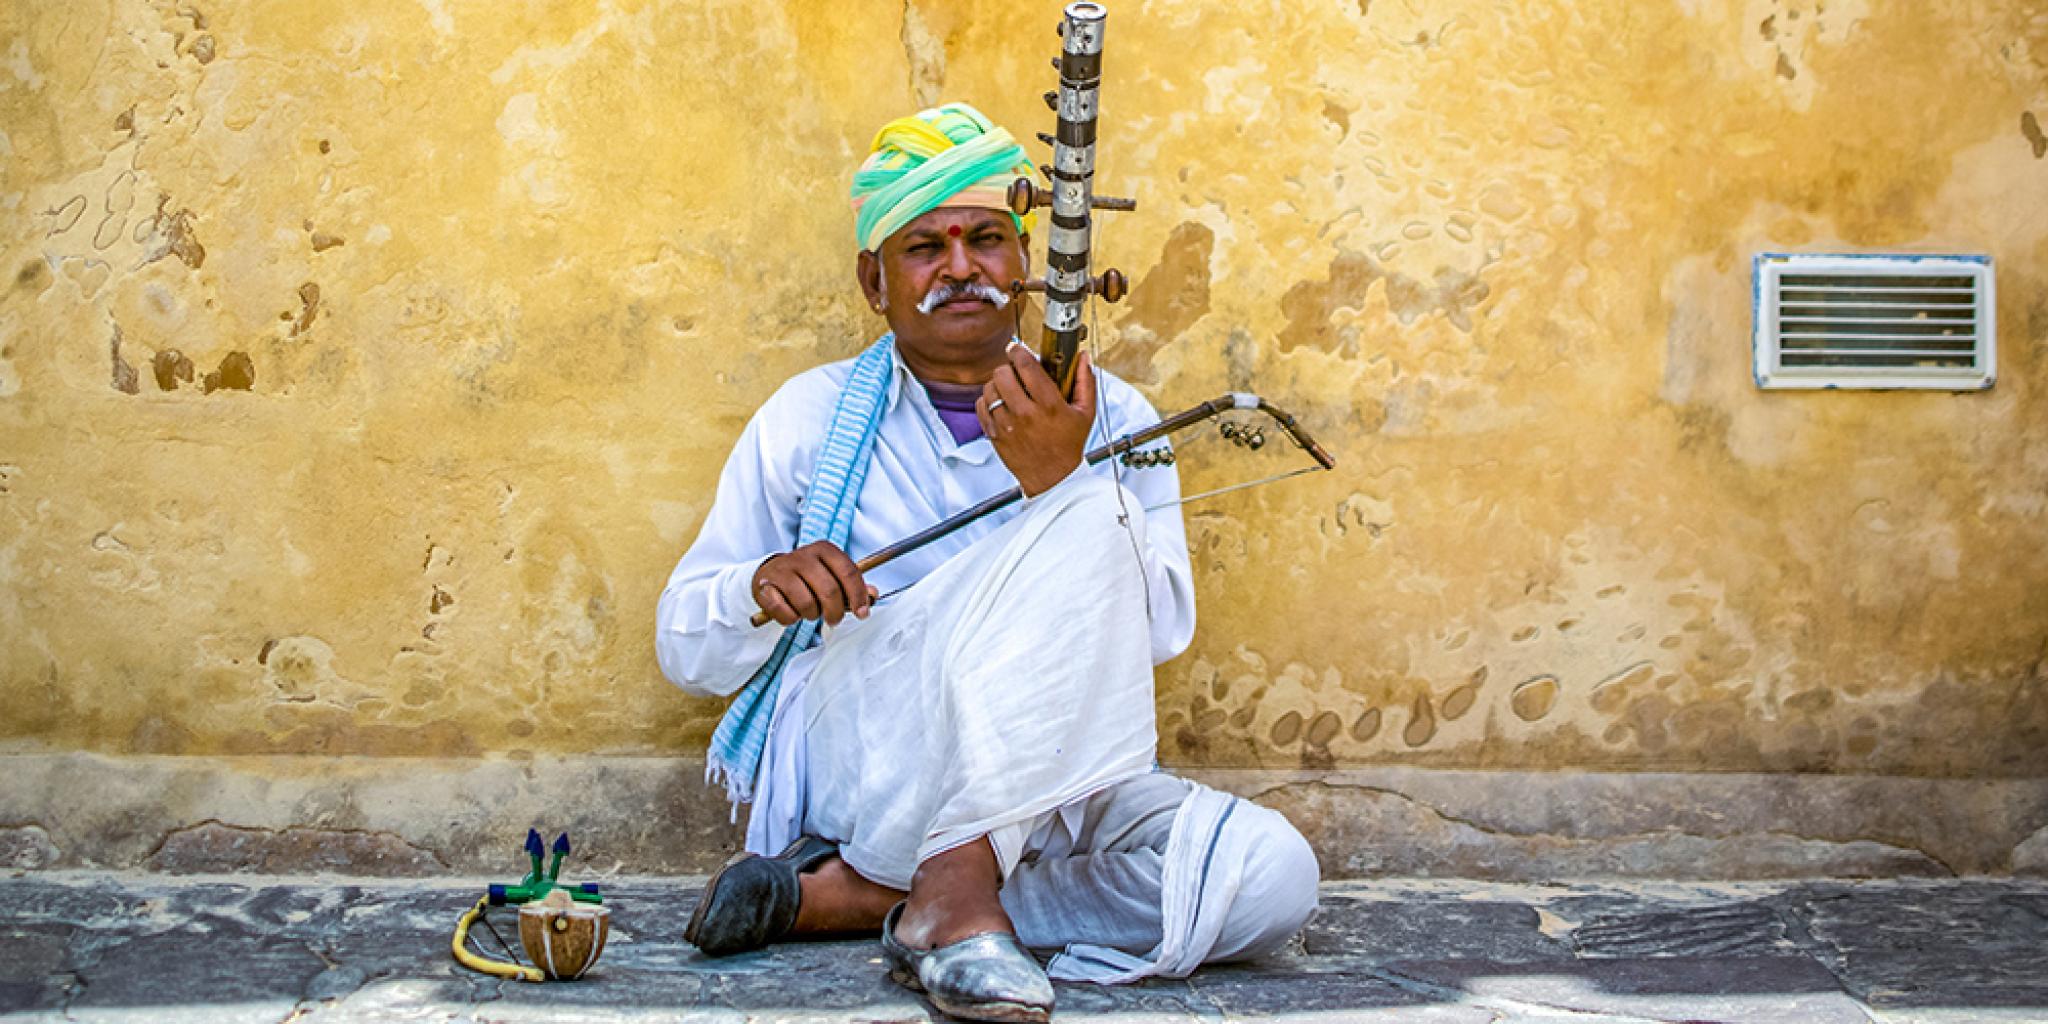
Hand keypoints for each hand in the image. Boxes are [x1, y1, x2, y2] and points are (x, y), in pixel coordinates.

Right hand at [751, 541, 874, 626]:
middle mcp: (803, 556)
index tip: (862, 613)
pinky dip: (790, 619)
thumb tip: (873, 595)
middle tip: (833, 619)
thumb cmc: (807, 577)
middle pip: (829, 591)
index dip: (858, 596)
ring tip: (809, 611)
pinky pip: (784, 612)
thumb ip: (853, 585)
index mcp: (825, 550)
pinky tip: (792, 612)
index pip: (849, 572)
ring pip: (806, 603)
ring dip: (811, 615)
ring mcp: (783, 570)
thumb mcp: (832, 575)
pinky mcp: (765, 586)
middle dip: (835, 612)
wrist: (770, 574)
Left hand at [977, 346, 1096, 496]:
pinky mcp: (994, 435)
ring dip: (998, 385)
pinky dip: (988, 401)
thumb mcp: (1085, 413)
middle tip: (1016, 374)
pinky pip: (981, 406)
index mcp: (1049, 405)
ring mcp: (1007, 425)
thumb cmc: (1069, 446)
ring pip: (990, 388)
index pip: (1026, 366)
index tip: (1017, 349)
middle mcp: (1025, 414)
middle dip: (1009, 369)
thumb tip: (1083, 358)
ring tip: (1009, 390)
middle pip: (1003, 374)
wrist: (1053, 479)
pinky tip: (1001, 405)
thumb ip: (1085, 382)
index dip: (1019, 352)